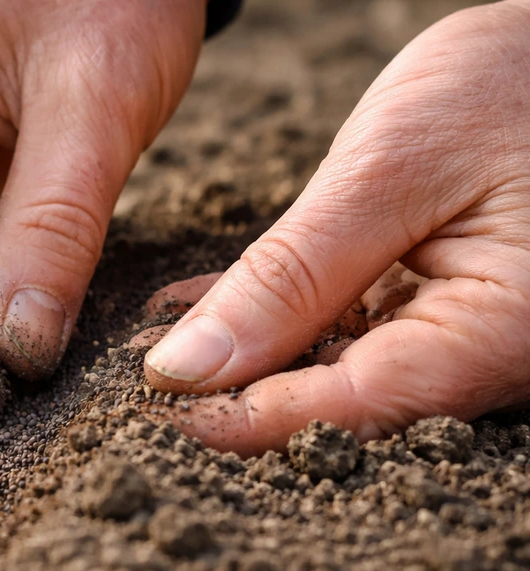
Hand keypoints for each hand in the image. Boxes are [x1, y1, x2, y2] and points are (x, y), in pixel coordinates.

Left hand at [143, 1, 529, 456]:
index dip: (242, 419)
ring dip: (241, 361)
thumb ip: (292, 275)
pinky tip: (200, 314)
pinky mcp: (428, 306)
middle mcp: (478, 356)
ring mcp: (454, 335)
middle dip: (233, 398)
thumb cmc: (513, 87)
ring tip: (154, 345)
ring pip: (328, 373)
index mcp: (494, 335)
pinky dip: (270, 322)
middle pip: (335, 407)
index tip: (158, 412)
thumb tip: (191, 368)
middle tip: (142, 387)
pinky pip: (338, 331)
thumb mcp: (392, 168)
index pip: (347, 410)